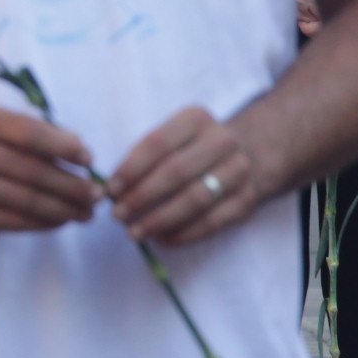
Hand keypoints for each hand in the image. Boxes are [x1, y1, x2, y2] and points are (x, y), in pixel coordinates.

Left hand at [106, 105, 267, 249]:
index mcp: (197, 119)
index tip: (110, 189)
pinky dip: (182, 234)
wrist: (245, 156)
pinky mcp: (246, 201)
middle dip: (142, 197)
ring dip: (160, 220)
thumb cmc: (190, 149)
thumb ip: (142, 157)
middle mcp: (223, 141)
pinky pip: (211, 222)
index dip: (131, 168)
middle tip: (118, 215)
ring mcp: (239, 171)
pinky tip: (161, 239)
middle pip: (176, 172)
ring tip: (135, 232)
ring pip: (195, 200)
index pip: (158, 143)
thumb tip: (112, 190)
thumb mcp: (171, 138)